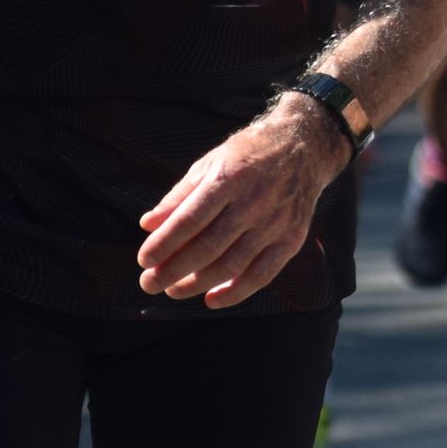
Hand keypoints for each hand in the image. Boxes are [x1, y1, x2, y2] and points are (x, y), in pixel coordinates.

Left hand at [136, 96, 349, 308]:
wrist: (302, 147)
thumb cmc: (249, 155)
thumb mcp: (210, 163)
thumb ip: (179, 196)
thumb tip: (147, 225)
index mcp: (229, 178)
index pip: (190, 219)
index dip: (164, 244)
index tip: (144, 260)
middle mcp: (254, 202)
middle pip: (208, 247)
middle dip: (174, 270)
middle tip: (150, 283)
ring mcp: (275, 223)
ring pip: (232, 265)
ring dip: (197, 284)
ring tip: (173, 290)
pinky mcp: (291, 239)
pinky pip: (263, 274)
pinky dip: (236, 292)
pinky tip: (212, 299)